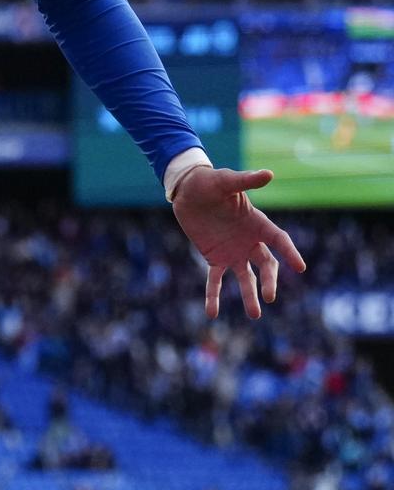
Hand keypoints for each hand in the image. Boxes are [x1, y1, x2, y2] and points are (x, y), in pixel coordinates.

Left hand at [171, 166, 305, 319]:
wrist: (188, 191)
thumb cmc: (210, 182)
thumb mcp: (226, 181)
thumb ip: (246, 181)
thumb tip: (269, 174)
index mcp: (257, 223)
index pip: (279, 240)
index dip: (290, 253)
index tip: (300, 267)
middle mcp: (249, 241)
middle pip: (266, 264)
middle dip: (269, 281)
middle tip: (269, 297)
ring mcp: (233, 252)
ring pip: (246, 278)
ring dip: (250, 295)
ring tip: (254, 315)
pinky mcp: (214, 258)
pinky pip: (215, 281)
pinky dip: (213, 297)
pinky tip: (211, 313)